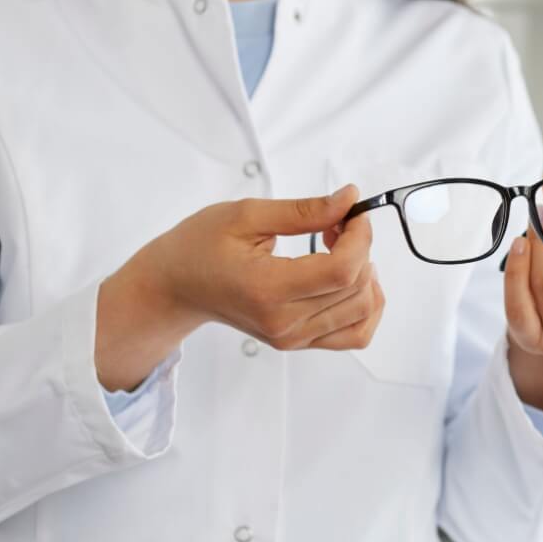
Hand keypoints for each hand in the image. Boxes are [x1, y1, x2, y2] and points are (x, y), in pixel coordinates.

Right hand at [98, 185, 386, 391]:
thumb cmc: (199, 248)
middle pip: (356, 289)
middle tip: (339, 222)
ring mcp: (293, 338)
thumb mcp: (245, 215)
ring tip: (339, 249)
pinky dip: (366, 305)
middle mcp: (283, 322)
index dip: (360, 237)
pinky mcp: (300, 342)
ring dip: (366, 274)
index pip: (342, 270)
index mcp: (267, 289)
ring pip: (364, 312)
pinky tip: (350, 279)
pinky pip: (356, 334)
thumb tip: (348, 199)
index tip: (352, 212)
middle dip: (362, 247)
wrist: (175, 287)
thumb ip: (303, 210)